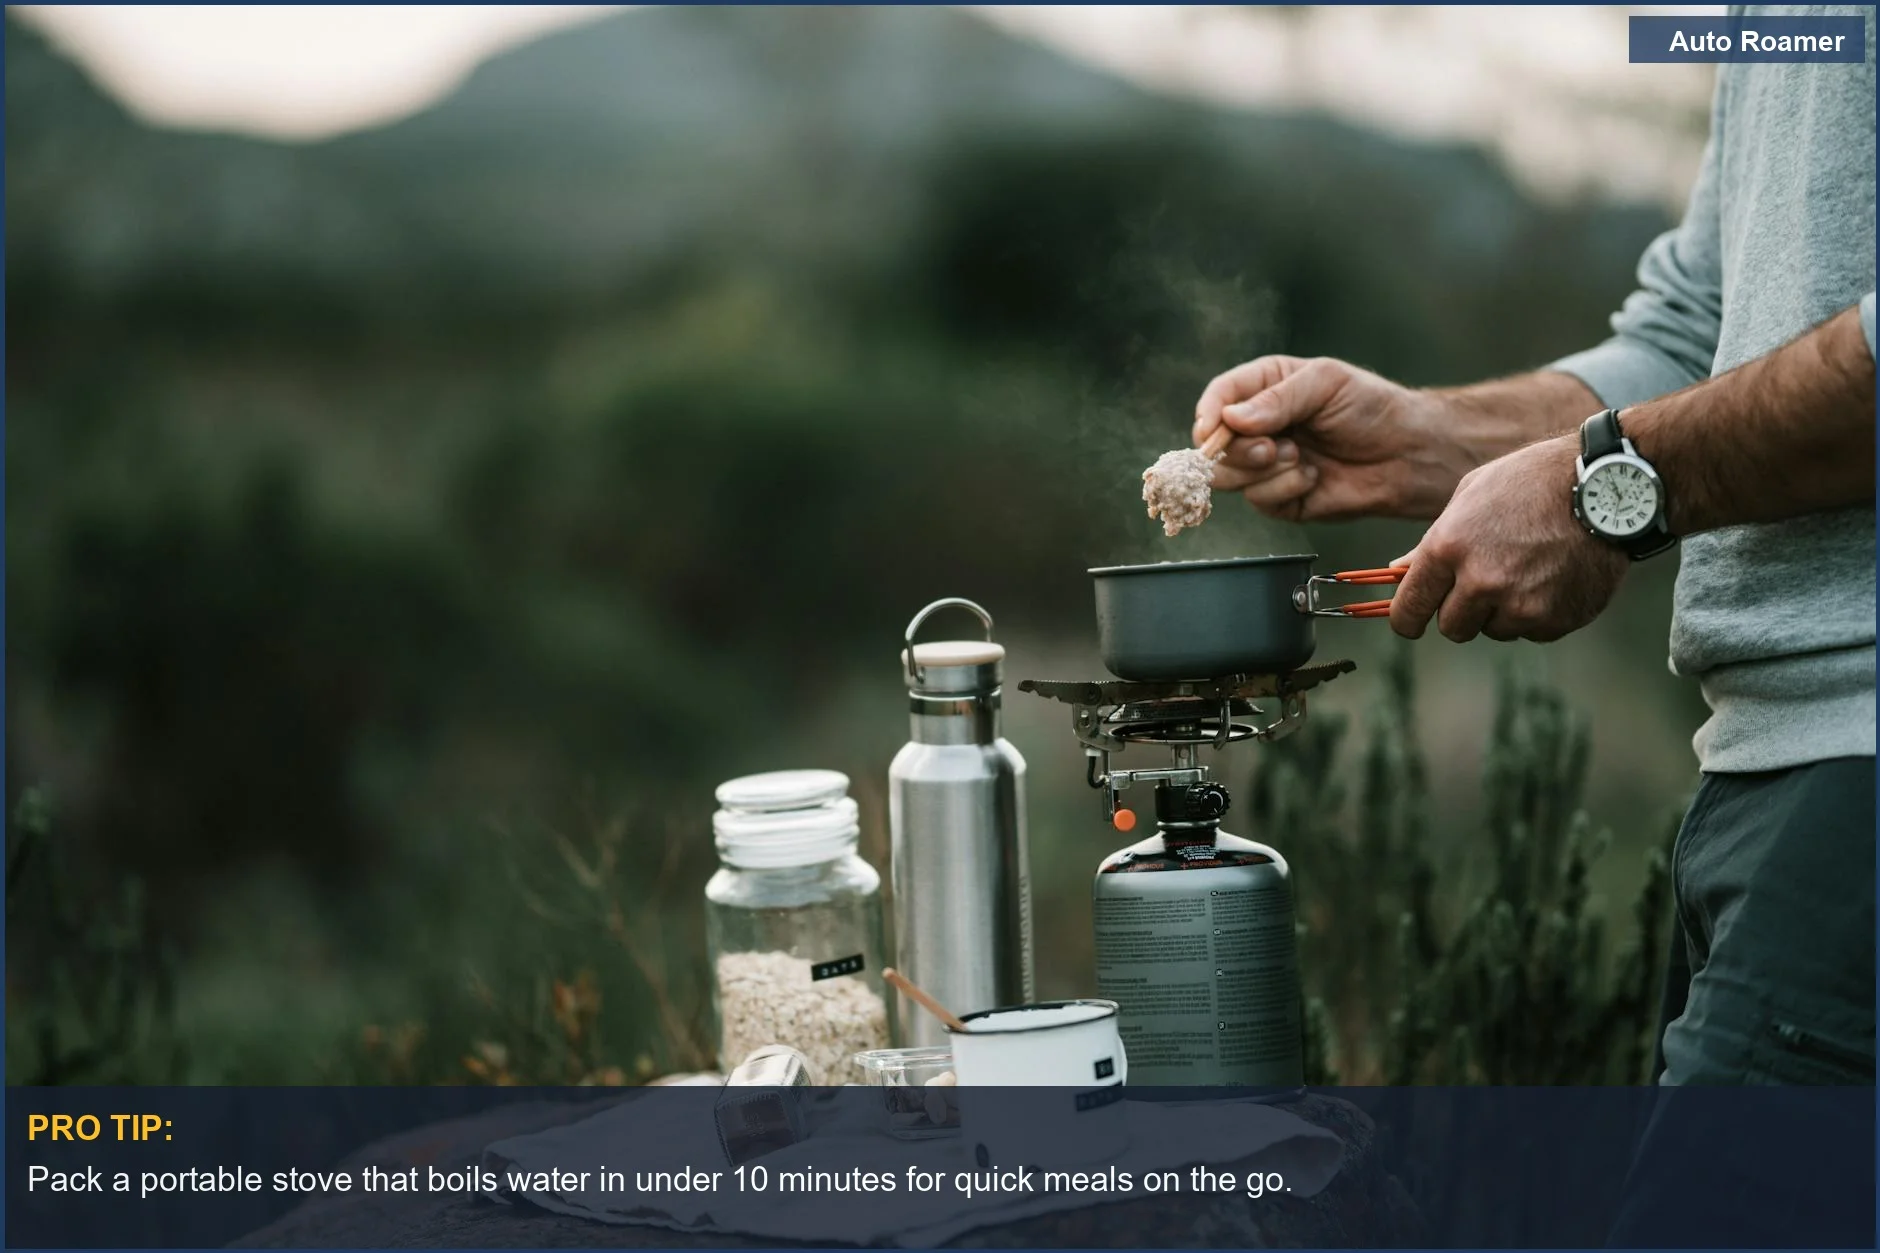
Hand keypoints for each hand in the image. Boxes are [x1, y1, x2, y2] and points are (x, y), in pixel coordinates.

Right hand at [1192, 356, 1475, 521]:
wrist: (1407, 454)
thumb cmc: (1372, 408)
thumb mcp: (1325, 383)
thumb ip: (1277, 398)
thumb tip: (1230, 418)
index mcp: (1264, 388)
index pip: (1218, 399)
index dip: (1209, 415)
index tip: (1213, 430)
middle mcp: (1259, 427)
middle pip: (1215, 445)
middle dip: (1239, 450)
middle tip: (1272, 448)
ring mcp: (1267, 465)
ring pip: (1230, 476)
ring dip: (1263, 471)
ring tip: (1300, 458)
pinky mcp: (1280, 498)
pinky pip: (1260, 500)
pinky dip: (1284, 490)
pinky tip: (1313, 478)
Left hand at [1389, 436, 1626, 642]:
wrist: (1608, 486)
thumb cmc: (1532, 482)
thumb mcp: (1471, 496)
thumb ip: (1431, 542)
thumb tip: (1396, 573)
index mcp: (1450, 548)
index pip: (1409, 609)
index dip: (1407, 619)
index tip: (1411, 620)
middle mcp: (1482, 581)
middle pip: (1451, 628)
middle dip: (1460, 611)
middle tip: (1482, 583)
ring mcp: (1522, 605)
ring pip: (1494, 631)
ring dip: (1501, 611)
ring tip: (1526, 569)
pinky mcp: (1556, 620)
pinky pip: (1532, 632)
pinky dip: (1537, 614)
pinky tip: (1552, 577)